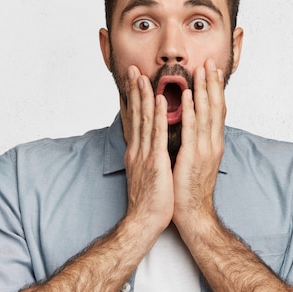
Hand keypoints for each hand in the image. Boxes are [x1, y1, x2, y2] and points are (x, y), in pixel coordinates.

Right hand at [123, 65, 173, 232]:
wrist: (144, 222)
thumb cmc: (148, 201)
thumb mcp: (143, 173)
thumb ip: (144, 156)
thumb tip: (147, 144)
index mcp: (136, 152)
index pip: (134, 120)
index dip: (133, 99)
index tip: (133, 81)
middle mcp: (137, 149)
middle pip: (135, 115)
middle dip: (134, 91)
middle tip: (132, 69)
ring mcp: (145, 155)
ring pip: (145, 120)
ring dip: (144, 96)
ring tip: (143, 76)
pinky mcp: (155, 162)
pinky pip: (158, 136)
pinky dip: (158, 116)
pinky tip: (160, 100)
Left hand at [172, 59, 225, 226]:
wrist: (193, 213)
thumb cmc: (192, 188)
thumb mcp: (199, 161)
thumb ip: (199, 142)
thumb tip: (196, 126)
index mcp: (214, 144)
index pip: (218, 111)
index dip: (215, 89)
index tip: (213, 71)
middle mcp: (213, 144)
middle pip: (215, 107)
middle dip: (212, 83)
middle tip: (209, 62)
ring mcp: (205, 150)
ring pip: (206, 114)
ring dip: (203, 90)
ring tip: (200, 71)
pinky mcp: (192, 157)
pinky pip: (192, 130)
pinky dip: (191, 112)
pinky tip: (188, 97)